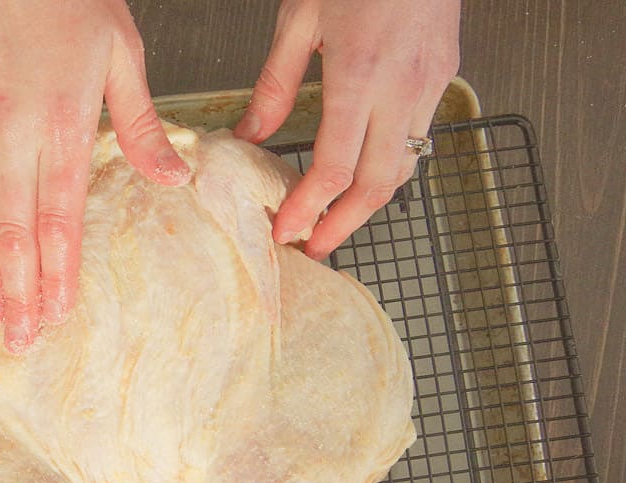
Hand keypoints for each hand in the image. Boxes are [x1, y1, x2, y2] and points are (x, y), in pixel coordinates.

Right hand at [0, 1, 189, 351]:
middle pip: (14, 231)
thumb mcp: (122, 55)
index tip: (57, 313)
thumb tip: (173, 179)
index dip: (57, 272)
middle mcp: (13, 135)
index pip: (59, 218)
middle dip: (18, 291)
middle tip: (17, 340)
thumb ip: (142, 126)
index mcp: (63, 127)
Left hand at [235, 0, 460, 259]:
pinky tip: (368, 176)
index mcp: (358, 76)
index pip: (332, 168)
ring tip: (337, 220)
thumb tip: (253, 132)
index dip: (307, 209)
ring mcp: (429, 85)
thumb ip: (276, 83)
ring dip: (369, 204)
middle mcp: (400, 89)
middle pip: (375, 185)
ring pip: (404, 168)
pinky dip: (393, 170)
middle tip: (315, 246)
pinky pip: (420, 140)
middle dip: (343, 225)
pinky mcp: (445, 77)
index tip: (287, 232)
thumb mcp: (301, 17)